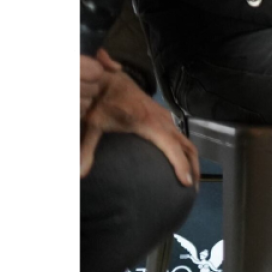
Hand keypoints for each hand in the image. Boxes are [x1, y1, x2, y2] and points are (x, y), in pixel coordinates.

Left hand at [81, 65, 198, 186]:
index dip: (181, 166)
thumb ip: (87, 149)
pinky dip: (185, 151)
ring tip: (190, 180)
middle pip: (187, 147)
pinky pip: (181, 137)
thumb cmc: (104, 102)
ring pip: (187, 142)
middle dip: (193, 168)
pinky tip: (180, 162)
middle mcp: (164, 122)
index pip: (173, 148)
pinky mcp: (164, 118)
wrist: (112, 81)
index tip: (186, 184)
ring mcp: (166, 119)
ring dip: (191, 160)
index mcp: (151, 124)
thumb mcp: (94, 124)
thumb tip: (79, 174)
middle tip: (192, 190)